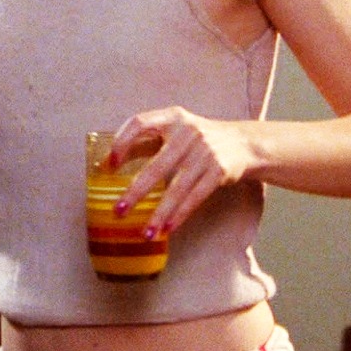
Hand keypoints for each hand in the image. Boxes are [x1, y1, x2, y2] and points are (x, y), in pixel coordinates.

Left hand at [112, 106, 251, 234]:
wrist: (244, 143)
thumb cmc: (196, 140)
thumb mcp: (172, 132)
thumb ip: (143, 143)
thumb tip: (106, 164)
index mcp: (171, 117)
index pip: (140, 123)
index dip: (122, 142)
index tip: (109, 165)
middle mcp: (188, 131)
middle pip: (156, 165)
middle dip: (135, 192)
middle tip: (118, 211)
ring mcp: (206, 151)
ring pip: (177, 188)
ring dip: (159, 213)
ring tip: (145, 233)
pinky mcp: (220, 170)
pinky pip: (195, 197)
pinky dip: (180, 214)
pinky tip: (167, 229)